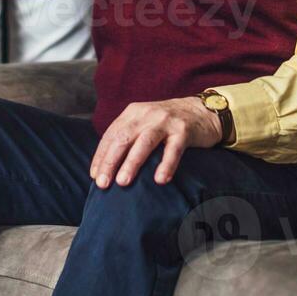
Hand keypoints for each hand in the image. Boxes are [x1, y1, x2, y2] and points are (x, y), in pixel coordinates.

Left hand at [89, 98, 221, 188]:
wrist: (202, 111)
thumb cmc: (167, 124)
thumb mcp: (144, 124)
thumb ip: (128, 138)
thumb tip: (107, 167)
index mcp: (132, 113)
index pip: (111, 135)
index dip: (101, 156)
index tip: (94, 176)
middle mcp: (146, 114)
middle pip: (123, 138)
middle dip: (111, 161)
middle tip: (102, 183)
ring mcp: (165, 121)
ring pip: (145, 142)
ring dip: (132, 162)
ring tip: (123, 182)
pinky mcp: (183, 130)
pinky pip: (173, 149)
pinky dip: (166, 164)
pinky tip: (160, 180)